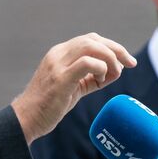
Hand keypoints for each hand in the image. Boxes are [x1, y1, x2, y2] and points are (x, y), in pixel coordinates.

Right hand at [11, 33, 136, 143]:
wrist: (26, 119)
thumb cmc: (49, 105)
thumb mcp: (73, 86)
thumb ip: (90, 76)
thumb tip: (115, 70)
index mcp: (60, 53)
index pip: (90, 39)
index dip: (112, 46)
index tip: (127, 61)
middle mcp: (58, 54)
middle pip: (93, 39)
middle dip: (117, 49)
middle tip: (131, 63)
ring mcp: (58, 65)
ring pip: (91, 46)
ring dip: (110, 58)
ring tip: (115, 73)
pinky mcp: (60, 78)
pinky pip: (86, 63)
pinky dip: (100, 67)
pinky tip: (102, 79)